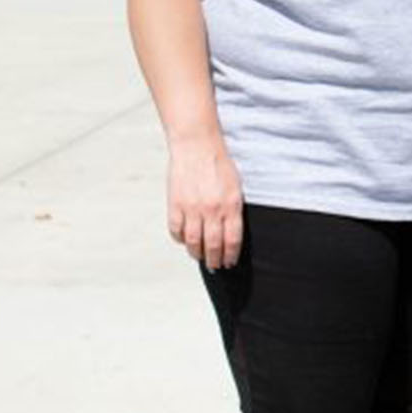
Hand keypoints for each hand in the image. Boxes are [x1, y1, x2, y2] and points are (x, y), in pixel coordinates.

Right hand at [166, 136, 243, 270]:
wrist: (197, 146)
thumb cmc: (219, 164)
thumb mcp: (235, 186)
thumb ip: (233, 209)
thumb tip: (230, 232)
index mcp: (231, 205)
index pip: (232, 240)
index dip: (231, 255)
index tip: (230, 262)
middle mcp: (212, 210)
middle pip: (213, 245)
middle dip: (215, 260)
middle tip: (215, 266)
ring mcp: (192, 209)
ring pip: (193, 242)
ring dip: (197, 253)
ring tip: (199, 257)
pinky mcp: (175, 205)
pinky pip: (176, 230)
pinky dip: (180, 239)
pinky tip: (184, 241)